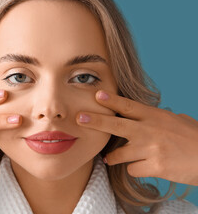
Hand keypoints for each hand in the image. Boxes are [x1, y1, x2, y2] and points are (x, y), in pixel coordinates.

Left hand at [76, 90, 197, 185]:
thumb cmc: (193, 138)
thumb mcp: (176, 120)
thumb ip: (155, 117)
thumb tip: (141, 114)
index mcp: (155, 116)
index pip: (129, 106)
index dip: (111, 100)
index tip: (96, 95)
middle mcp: (150, 130)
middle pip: (117, 124)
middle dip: (96, 121)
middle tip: (80, 118)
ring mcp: (151, 149)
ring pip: (119, 153)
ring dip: (113, 157)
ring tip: (110, 158)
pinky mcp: (155, 167)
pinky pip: (132, 169)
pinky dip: (135, 169)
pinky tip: (143, 168)